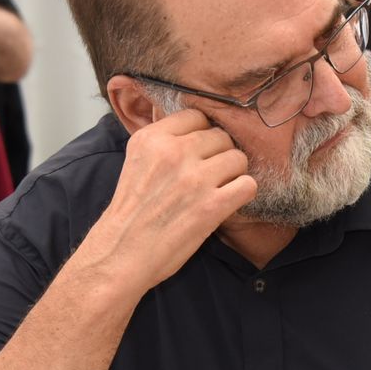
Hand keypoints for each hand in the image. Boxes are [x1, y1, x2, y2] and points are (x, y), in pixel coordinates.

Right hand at [84, 109, 256, 294]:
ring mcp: (194, 178)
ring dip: (234, 174)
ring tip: (220, 189)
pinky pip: (248, 185)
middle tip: (211, 175)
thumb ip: (163, 143)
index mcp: (152, 139)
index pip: (196, 116)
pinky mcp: (211, 205)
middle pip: (220, 136)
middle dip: (220, 155)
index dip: (203, 134)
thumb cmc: (132, 212)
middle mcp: (173, 153)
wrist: (122, 254)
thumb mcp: (137, 162)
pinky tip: (228, 202)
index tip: (201, 151)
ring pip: (238, 158)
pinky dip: (243, 193)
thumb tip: (197, 129)